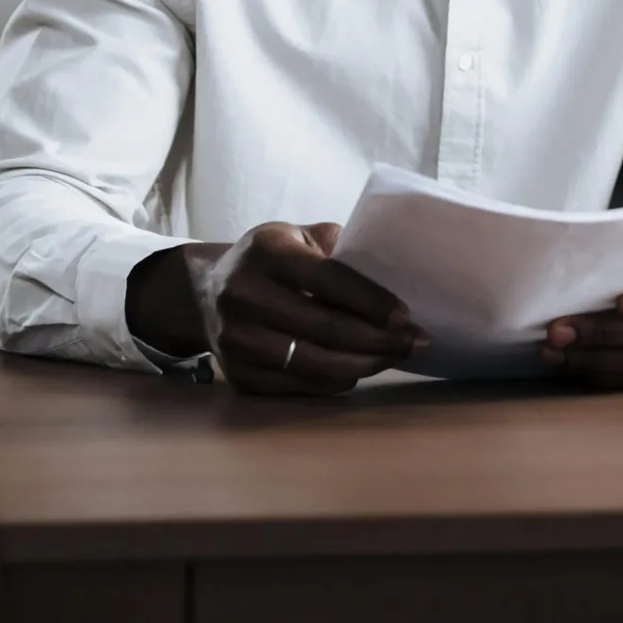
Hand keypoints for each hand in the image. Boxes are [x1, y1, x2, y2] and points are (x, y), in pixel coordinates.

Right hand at [190, 222, 427, 394]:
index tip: (407, 316)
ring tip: (394, 358)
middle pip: (327, 329)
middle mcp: (244, 295)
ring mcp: (236, 340)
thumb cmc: (270, 260)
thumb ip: (340, 248)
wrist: (205, 291)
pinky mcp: (237, 375)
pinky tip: (359, 369)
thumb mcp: (298, 235)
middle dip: (380, 340)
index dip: (373, 301)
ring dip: (365, 365)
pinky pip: (299, 387)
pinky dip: (336, 381)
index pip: (330, 279)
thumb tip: (395, 275)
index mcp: (267, 250)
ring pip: (316, 364)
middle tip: (416, 342)